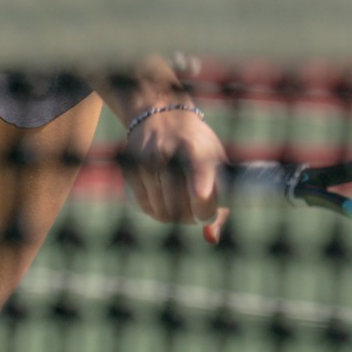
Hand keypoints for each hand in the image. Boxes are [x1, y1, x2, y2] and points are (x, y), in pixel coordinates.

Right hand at [122, 108, 229, 244]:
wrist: (161, 113)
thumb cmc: (196, 144)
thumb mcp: (215, 161)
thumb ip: (220, 201)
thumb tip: (210, 238)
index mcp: (195, 151)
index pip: (200, 191)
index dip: (204, 211)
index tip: (205, 213)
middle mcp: (168, 154)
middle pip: (177, 206)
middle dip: (187, 217)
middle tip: (193, 213)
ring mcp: (146, 160)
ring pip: (160, 210)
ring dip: (171, 216)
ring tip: (179, 207)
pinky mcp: (131, 167)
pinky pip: (144, 205)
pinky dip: (155, 211)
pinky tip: (163, 204)